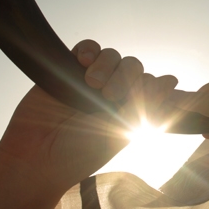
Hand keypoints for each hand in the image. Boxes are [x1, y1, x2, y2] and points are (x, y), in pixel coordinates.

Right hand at [0, 39, 177, 193]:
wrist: (36, 159)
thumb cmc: (78, 155)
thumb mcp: (118, 134)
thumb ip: (144, 107)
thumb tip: (172, 79)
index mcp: (130, 110)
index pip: (150, 85)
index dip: (149, 86)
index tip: (143, 95)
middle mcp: (113, 93)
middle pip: (133, 67)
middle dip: (126, 76)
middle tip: (110, 95)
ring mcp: (90, 81)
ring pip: (112, 56)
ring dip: (108, 64)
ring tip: (93, 82)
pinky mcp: (67, 70)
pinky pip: (85, 48)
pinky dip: (88, 49)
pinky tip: (83, 59)